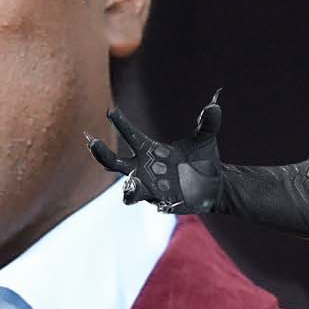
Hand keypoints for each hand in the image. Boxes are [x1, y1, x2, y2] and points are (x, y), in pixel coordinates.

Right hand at [91, 94, 226, 215]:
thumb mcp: (206, 139)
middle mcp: (144, 169)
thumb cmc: (204, 160)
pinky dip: (157, 203)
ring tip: (132, 185)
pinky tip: (162, 202)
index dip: (120, 123)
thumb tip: (215, 105)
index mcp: (150, 150)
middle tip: (93, 143)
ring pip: (129, 189)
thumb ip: (208, 123)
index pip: (131, 135)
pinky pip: (153, 203)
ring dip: (129, 188)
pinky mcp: (162, 202)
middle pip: (115, 163)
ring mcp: (151, 187)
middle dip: (102, 154)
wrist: (215, 185)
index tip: (110, 111)